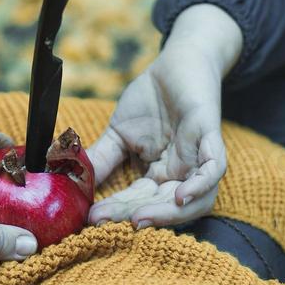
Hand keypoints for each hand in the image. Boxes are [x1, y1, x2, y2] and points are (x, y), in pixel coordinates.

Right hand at [88, 4, 242, 227]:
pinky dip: (201, 185)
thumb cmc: (151, 100)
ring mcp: (198, 158)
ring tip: (140, 218)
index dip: (117, 211)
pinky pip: (214, 169)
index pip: (139, 202)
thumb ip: (100, 159)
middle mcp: (181, 174)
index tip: (92, 218)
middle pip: (164, 208)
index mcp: (160, 176)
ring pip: (196, 201)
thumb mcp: (118, 134)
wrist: (176, 63)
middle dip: (136, 215)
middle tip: (107, 220)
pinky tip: (182, 196)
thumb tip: (71, 183)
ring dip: (169, 214)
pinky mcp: (210, 136)